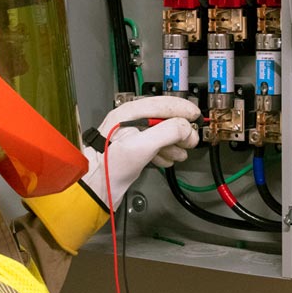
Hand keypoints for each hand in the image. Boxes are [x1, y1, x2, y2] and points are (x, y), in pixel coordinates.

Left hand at [81, 96, 200, 209]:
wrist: (95, 188)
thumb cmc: (110, 166)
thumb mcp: (142, 146)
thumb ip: (167, 132)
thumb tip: (186, 127)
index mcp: (128, 113)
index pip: (161, 103)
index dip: (181, 109)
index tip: (195, 115)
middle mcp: (129, 121)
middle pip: (162, 118)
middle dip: (179, 129)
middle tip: (191, 139)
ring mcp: (131, 135)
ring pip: (160, 133)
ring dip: (174, 142)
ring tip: (182, 152)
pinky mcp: (132, 149)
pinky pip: (154, 145)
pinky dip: (164, 151)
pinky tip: (167, 159)